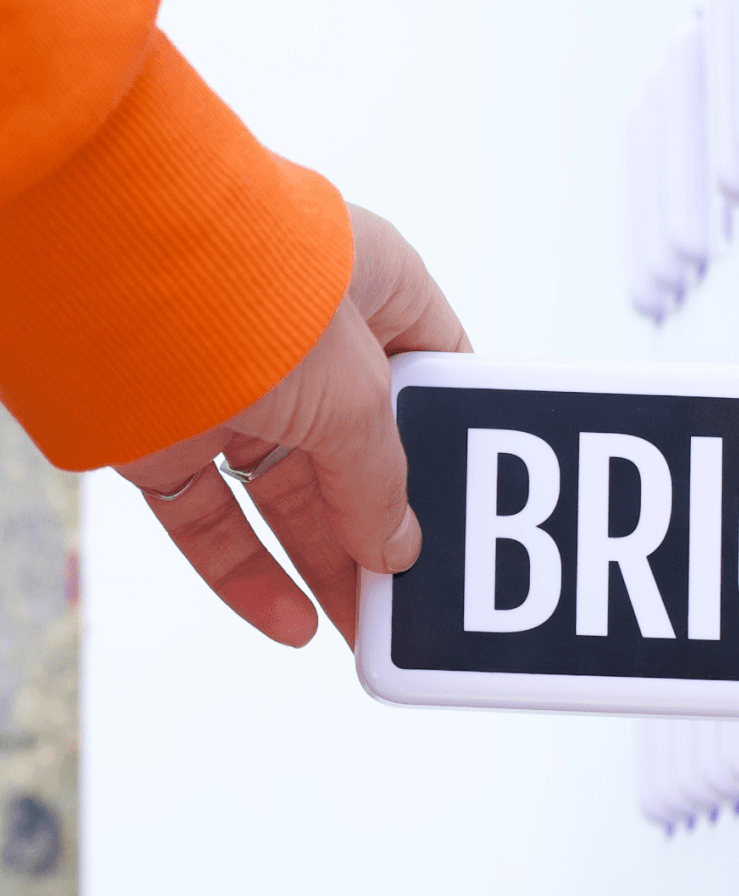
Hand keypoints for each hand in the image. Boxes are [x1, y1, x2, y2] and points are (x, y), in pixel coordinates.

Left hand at [115, 205, 470, 648]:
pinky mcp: (163, 428)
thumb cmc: (255, 291)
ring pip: (285, 492)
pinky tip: (291, 622)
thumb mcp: (358, 402)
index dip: (452, 434)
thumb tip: (396, 549)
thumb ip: (382, 485)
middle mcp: (299, 332)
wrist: (109, 268)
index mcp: (368, 288)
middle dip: (384, 526)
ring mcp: (230, 380)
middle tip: (415, 590)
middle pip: (356, 449)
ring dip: (323, 564)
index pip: (429, 365)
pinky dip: (246, 572)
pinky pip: (210, 515)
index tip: (472, 502)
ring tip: (362, 628)